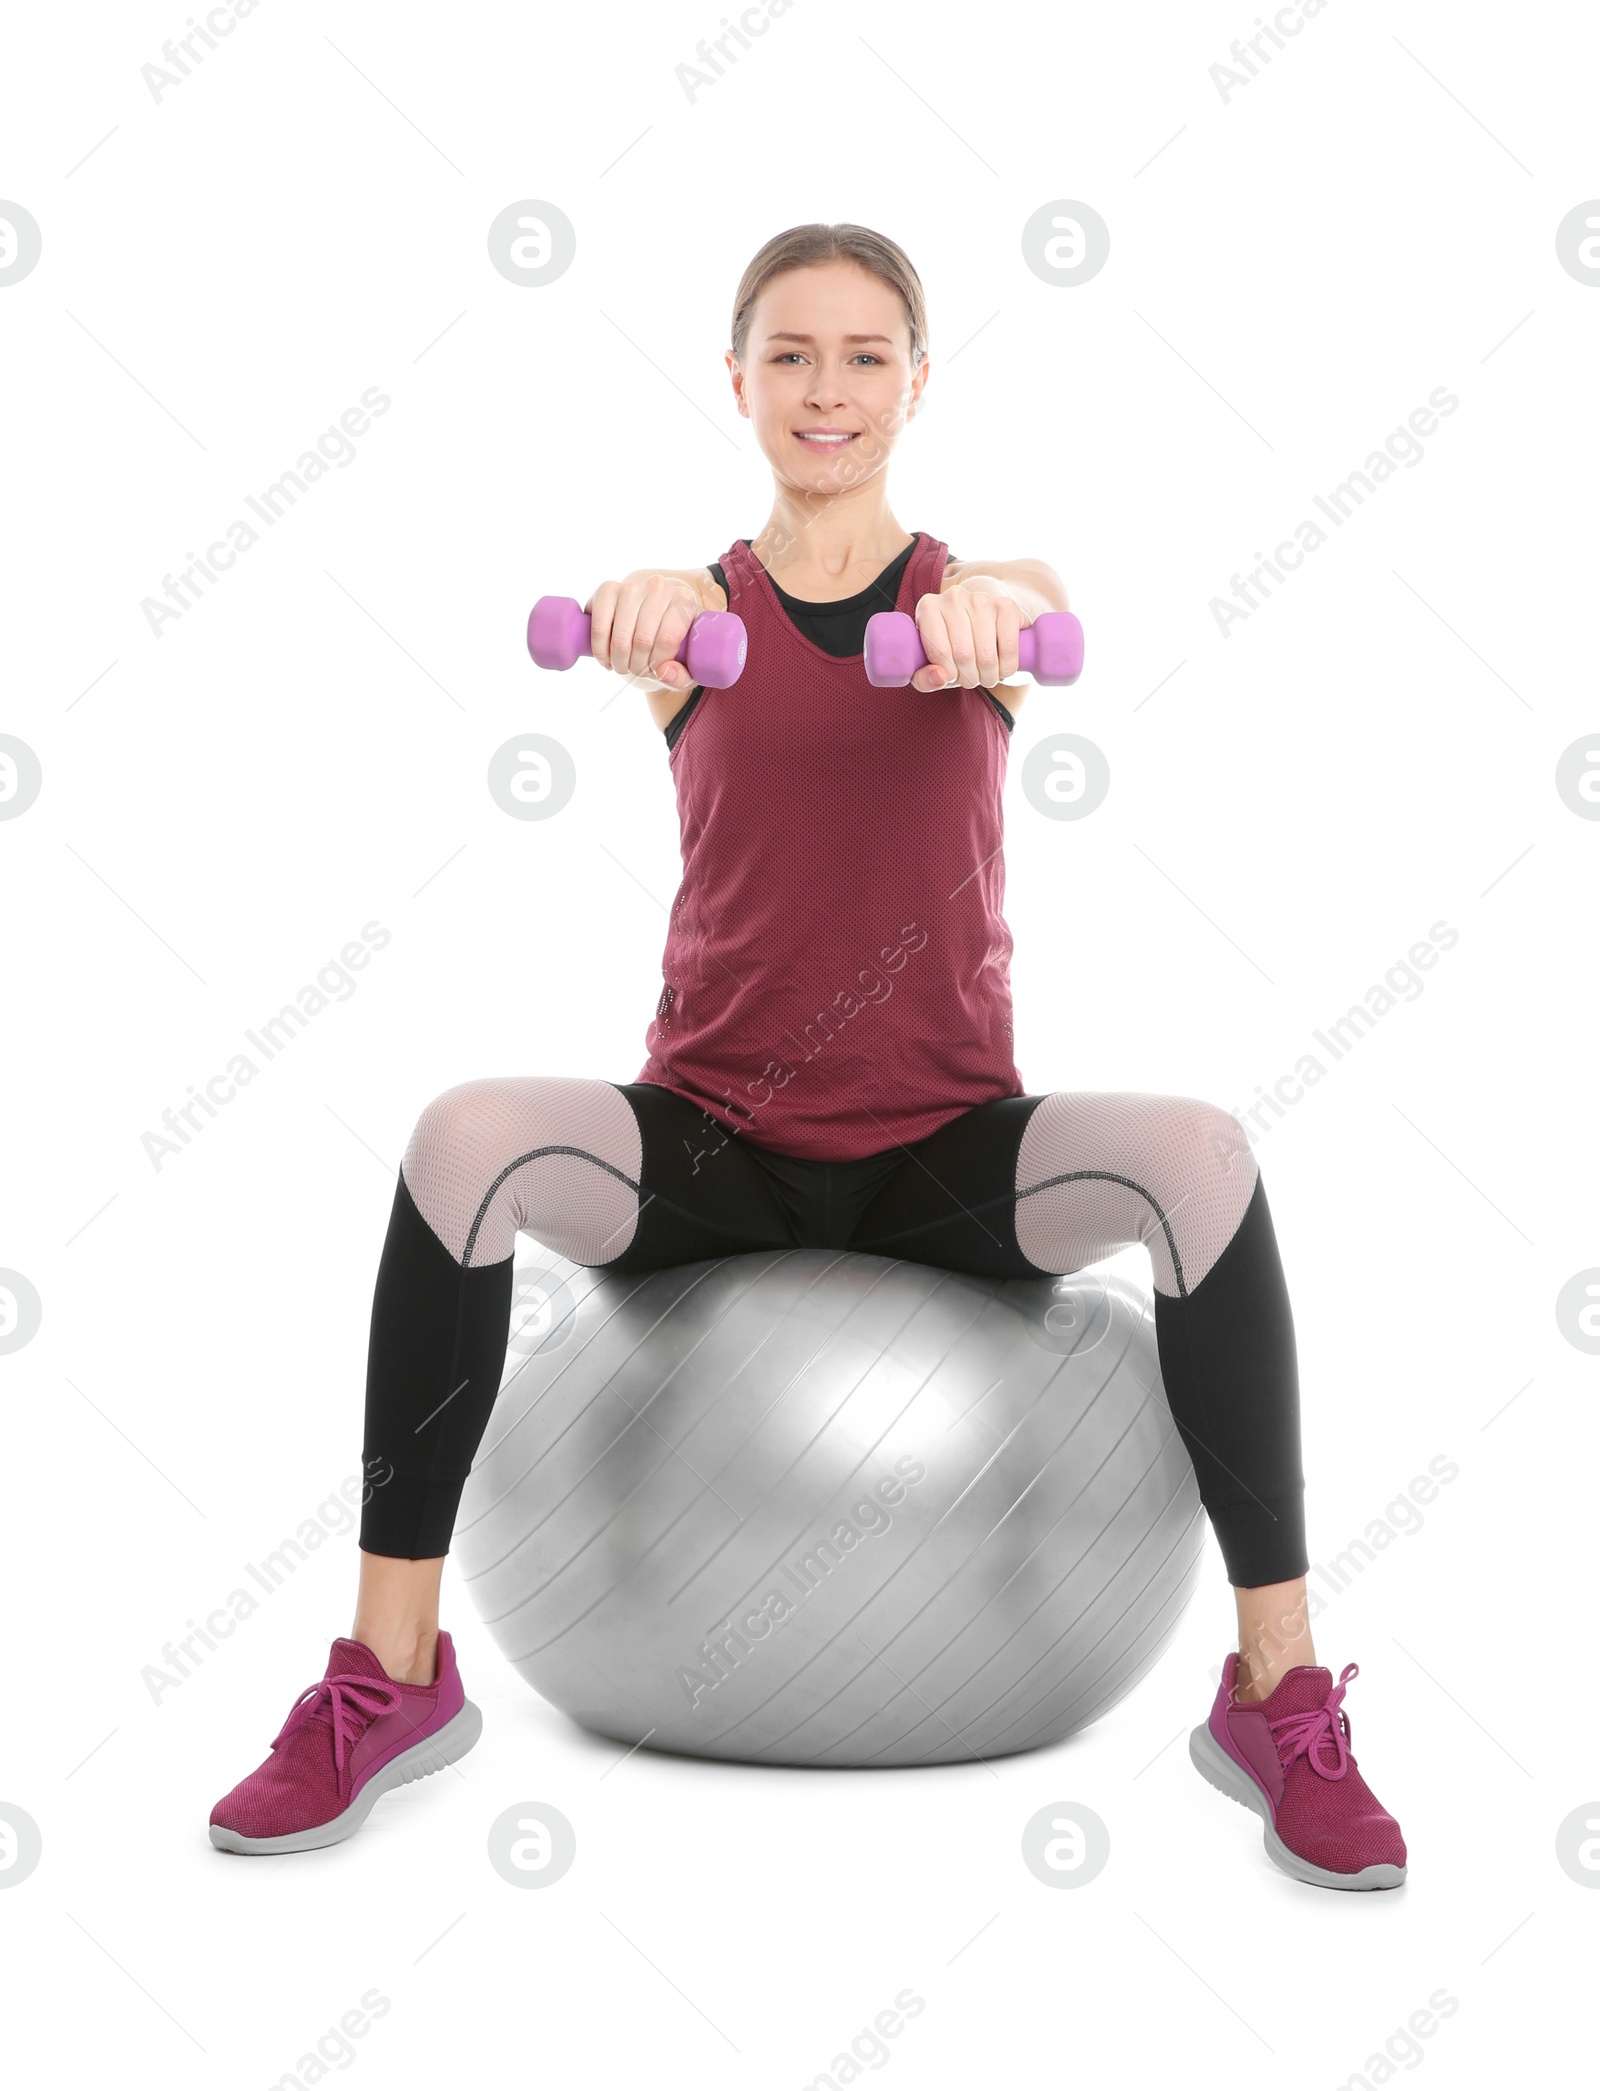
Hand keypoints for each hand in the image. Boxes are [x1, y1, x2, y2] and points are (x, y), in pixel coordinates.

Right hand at [585, 573, 702, 687]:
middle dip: (638, 667)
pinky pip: (600, 629)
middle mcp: (659, 588)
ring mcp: (632, 587)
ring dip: (619, 662)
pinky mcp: (607, 590)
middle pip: (642, 641)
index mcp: (684, 600)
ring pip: (620, 639)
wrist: (649, 617)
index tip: (655, 671)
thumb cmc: (670, 641)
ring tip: (624, 666)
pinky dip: (601, 652)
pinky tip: (607, 659)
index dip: (658, 664)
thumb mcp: (685, 663)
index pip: (667, 640)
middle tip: (638, 671)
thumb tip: (663, 673)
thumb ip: (682, 676)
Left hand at [910, 585, 1022, 693]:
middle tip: (972, 680)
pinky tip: (1003, 668)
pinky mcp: (1006, 605)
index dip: (949, 674)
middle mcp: (953, 597)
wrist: (984, 625)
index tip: (954, 677)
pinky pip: (1008, 648)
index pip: (938, 651)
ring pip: (986, 655)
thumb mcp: (933, 667)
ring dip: (989, 676)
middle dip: (970, 678)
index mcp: (928, 608)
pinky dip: (1007, 668)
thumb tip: (940, 677)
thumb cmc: (953, 649)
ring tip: (987, 676)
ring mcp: (981, 598)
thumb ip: (925, 679)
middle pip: (964, 655)